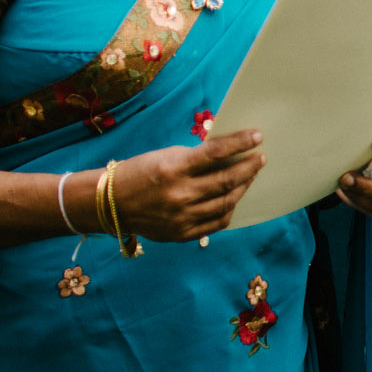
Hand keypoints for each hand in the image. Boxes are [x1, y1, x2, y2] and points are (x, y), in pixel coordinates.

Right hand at [110, 131, 264, 240]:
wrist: (111, 202)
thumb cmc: (141, 172)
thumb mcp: (166, 156)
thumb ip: (196, 157)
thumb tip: (230, 153)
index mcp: (173, 169)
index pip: (215, 153)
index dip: (240, 144)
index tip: (258, 137)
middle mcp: (179, 194)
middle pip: (226, 181)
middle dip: (249, 168)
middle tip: (260, 158)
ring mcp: (182, 217)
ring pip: (226, 202)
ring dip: (243, 187)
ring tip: (250, 176)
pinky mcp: (182, 234)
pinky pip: (216, 223)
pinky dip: (228, 209)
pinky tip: (233, 198)